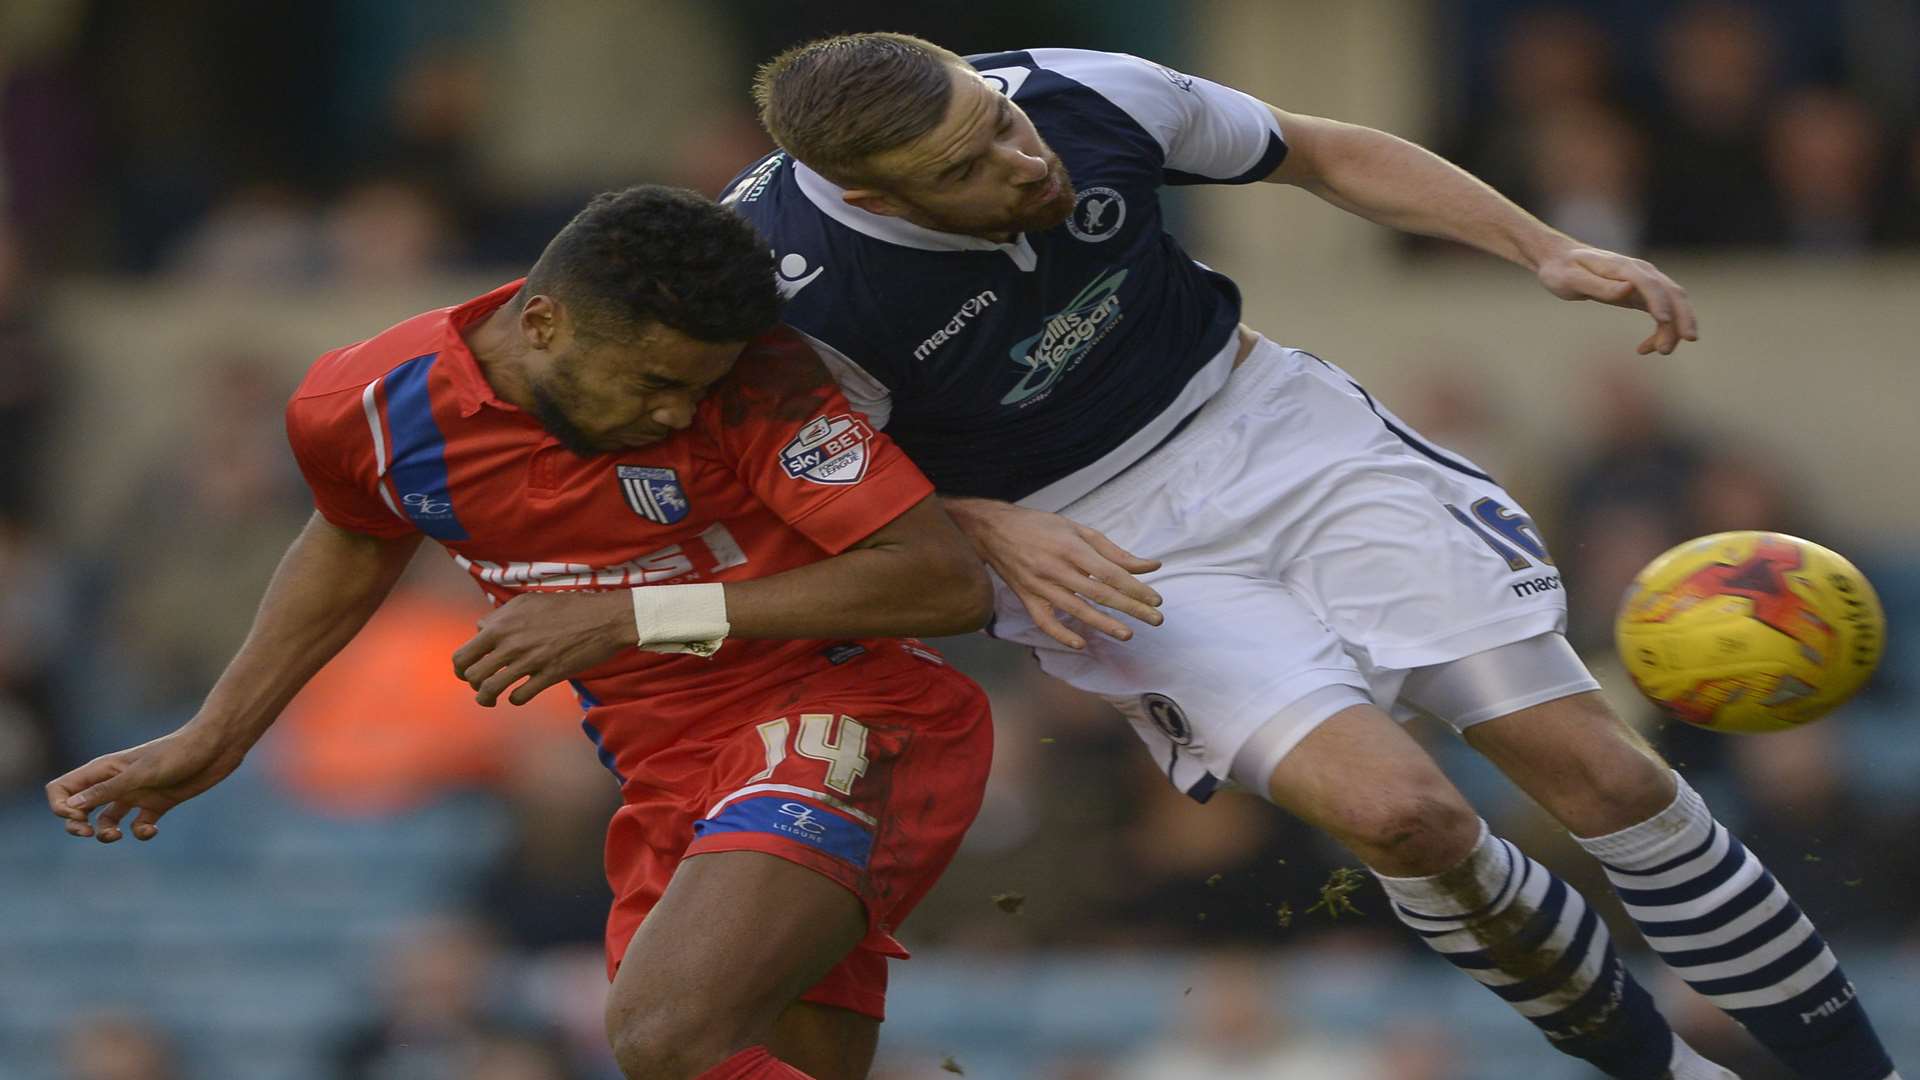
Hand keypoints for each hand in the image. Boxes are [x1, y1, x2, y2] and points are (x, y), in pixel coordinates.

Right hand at [46, 726, 244, 842]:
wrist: (217, 746)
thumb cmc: (179, 753)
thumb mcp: (141, 773)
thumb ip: (108, 790)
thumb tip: (72, 807)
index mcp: (104, 770)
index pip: (62, 788)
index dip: (61, 806)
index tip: (80, 815)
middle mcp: (116, 782)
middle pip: (78, 808)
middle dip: (76, 824)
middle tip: (88, 832)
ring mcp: (136, 794)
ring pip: (106, 820)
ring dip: (105, 833)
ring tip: (117, 834)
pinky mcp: (158, 804)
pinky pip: (139, 826)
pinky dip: (141, 833)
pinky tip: (152, 830)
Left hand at [453, 590, 633, 705]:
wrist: (604, 618)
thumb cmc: (567, 607)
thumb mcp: (527, 602)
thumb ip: (500, 616)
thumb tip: (482, 629)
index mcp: (501, 626)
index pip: (463, 655)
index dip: (461, 668)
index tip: (467, 673)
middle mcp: (510, 644)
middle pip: (472, 676)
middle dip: (473, 684)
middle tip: (481, 686)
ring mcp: (529, 661)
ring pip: (491, 691)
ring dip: (487, 699)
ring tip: (492, 699)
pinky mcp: (549, 675)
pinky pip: (519, 696)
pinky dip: (514, 699)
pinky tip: (519, 694)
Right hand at [943, 498, 1162, 649]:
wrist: (993, 530)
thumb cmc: (1040, 526)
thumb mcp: (1078, 530)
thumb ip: (1114, 551)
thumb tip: (1149, 566)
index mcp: (1071, 547)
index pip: (1110, 573)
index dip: (1135, 588)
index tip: (1156, 600)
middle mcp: (1056, 568)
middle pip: (1099, 593)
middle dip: (1130, 608)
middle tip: (1155, 620)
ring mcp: (1039, 586)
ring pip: (1076, 609)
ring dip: (1104, 624)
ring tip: (1127, 634)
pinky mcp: (1026, 598)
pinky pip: (1045, 621)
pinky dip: (1061, 634)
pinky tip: (1081, 643)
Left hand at [1536, 246, 1698, 354]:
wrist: (1560, 261)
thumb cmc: (1562, 270)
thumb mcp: (1571, 279)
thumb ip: (1598, 286)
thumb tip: (1627, 290)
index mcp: (1623, 267)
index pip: (1649, 283)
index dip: (1659, 301)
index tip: (1664, 321)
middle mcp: (1640, 272)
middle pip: (1672, 292)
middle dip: (1683, 316)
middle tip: (1688, 340)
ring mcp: (1644, 283)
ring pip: (1672, 304)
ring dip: (1675, 328)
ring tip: (1663, 351)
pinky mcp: (1641, 295)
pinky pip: (1661, 313)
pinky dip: (1661, 331)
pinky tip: (1644, 349)